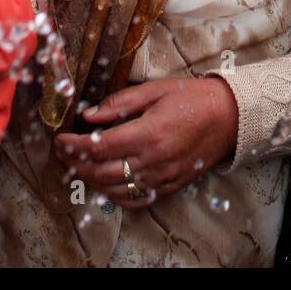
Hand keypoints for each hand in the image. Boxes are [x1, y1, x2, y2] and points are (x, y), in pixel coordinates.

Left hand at [53, 76, 238, 208]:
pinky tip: (106, 186)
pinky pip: (137, 199)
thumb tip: (88, 116)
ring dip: (91, 181)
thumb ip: (119, 103)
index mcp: (148, 133)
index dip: (74, 145)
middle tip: (62, 154)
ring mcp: (162, 176)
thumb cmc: (194, 97)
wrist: (231, 116)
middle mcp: (153, 159)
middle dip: (75, 164)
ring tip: (78, 168)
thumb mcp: (155, 90)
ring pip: (115, 190)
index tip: (60, 140)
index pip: (98, 147)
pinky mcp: (171, 185)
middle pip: (101, 172)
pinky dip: (116, 196)